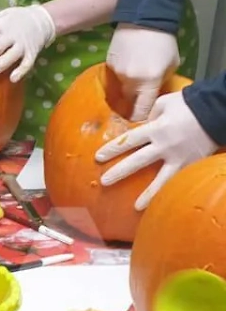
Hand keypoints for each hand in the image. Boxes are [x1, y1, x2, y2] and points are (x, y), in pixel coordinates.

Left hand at [0, 5, 56, 81]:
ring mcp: (23, 44)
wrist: (43, 19)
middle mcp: (12, 34)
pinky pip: (26, 64)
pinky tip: (12, 79)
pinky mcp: (32, 52)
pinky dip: (20, 72)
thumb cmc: (16, 19)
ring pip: (10, 57)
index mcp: (2, 23)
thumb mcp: (2, 16)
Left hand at [95, 91, 216, 208]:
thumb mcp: (164, 103)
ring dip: (148, 194)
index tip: (98, 157)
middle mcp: (165, 145)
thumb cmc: (188, 104)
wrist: (217, 110)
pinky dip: (169, 191)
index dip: (112, 149)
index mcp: (156, 128)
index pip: (128, 140)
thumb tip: (139, 124)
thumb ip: (149, 115)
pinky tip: (162, 203)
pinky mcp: (192, 164)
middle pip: (138, 161)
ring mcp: (180, 157)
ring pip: (162, 179)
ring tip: (136, 207)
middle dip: (119, 172)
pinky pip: (177, 179)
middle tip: (104, 181)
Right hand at [106, 24, 181, 120]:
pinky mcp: (109, 64)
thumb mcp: (171, 65)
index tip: (141, 120)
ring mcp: (118, 73)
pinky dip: (121, 74)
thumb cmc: (164, 44)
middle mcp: (130, 81)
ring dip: (127, 86)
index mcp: (148, 83)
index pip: (141, 110)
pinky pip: (115, 76)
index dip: (141, 117)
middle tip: (137, 101)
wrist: (144, 20)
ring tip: (134, 77)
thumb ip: (161, 82)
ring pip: (121, 88)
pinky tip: (128, 65)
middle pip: (128, 101)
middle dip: (133, 102)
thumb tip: (153, 93)